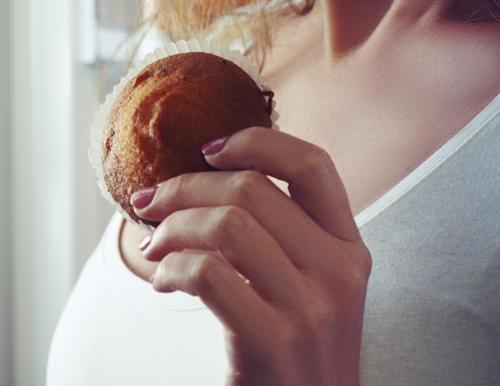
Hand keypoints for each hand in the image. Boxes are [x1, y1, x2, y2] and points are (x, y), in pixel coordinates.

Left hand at [133, 126, 370, 385]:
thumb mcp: (311, 288)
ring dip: (172, 228)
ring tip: (153, 248)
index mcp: (350, 249)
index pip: (313, 164)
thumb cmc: (294, 357)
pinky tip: (163, 281)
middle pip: (252, 189)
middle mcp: (339, 272)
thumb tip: (209, 178)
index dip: (257, 142)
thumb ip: (284, 236)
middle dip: (185, 186)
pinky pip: (208, 274)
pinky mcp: (275, 343)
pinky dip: (171, 269)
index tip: (209, 149)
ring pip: (226, 225)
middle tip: (150, 203)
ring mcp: (311, 309)